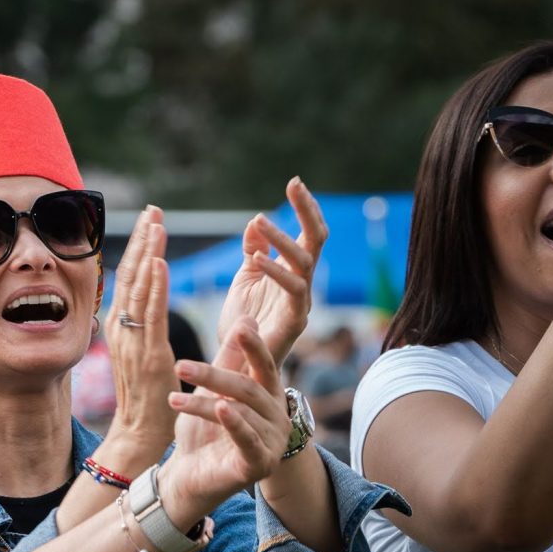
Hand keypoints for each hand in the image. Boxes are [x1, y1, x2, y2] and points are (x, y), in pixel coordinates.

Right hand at [103, 207, 176, 459]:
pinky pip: (151, 314)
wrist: (139, 435)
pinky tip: (159, 261)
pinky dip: (154, 285)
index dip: (139, 247)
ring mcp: (132, 340)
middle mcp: (121, 328)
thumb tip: (153, 299)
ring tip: (157, 223)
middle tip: (154, 210)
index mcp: (121, 326)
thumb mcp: (145, 354)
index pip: (130, 278)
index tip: (150, 220)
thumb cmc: (147, 399)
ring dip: (148, 252)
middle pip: (130, 275)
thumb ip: (148, 325)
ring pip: (139, 287)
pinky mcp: (148, 354)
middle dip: (142, 240)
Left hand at [158, 318, 289, 525]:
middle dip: (212, 375)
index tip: (240, 328)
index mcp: (269, 396)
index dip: (254, 346)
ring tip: (173, 399)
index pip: (264, 366)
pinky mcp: (260, 464)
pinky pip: (248, 440)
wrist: (187, 476)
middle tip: (180, 365)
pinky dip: (234, 424)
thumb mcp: (211, 391)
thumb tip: (246, 318)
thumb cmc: (201, 432)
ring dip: (202, 403)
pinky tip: (221, 409)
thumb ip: (229, 360)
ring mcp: (272, 442)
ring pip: (239, 411)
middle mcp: (277, 417)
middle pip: (247, 388)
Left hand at [216, 177, 325, 366]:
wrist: (237, 369)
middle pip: (315, 242)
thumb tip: (258, 222)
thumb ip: (254, 252)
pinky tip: (258, 258)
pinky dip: (277, 273)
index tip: (295, 183)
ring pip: (304, 265)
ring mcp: (301, 305)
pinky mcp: (293, 325)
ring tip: (261, 222)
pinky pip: (293, 294)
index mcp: (292, 273)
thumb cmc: (242, 326)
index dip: (304, 209)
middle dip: (308, 212)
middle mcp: (302, 286)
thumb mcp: (245, 281)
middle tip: (295, 186)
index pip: (306, 234)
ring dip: (283, 241)